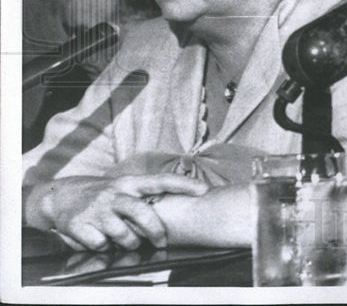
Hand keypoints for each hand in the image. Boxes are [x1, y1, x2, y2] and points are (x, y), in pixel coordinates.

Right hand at [33, 174, 208, 250]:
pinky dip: (104, 247)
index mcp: (130, 183)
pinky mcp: (80, 224)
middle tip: (161, 242)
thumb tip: (175, 213)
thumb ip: (146, 198)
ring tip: (125, 239)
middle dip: (155, 231)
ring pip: (124, 234)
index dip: (184, 184)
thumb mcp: (125, 188)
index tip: (204, 190)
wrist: (61, 195)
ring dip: (129, 243)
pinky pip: (101, 245)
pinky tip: (100, 239)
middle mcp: (115, 194)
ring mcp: (97, 209)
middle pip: (143, 212)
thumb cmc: (104, 195)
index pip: (161, 180)